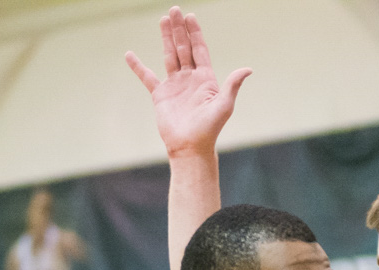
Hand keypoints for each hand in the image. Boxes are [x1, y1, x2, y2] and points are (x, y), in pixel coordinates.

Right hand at [125, 6, 251, 157]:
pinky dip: (138, 66)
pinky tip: (130, 55)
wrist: (190, 148)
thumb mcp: (224, 105)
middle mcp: (190, 79)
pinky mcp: (160, 95)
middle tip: (174, 10)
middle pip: (184, 48)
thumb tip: (248, 69)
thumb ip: (233, 85)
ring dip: (166, 38)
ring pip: (170, 56)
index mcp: (205, 79)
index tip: (190, 16)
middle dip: (180, 29)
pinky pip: (147, 77)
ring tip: (163, 20)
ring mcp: (175, 86)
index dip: (195, 33)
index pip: (200, 50)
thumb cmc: (209, 129)